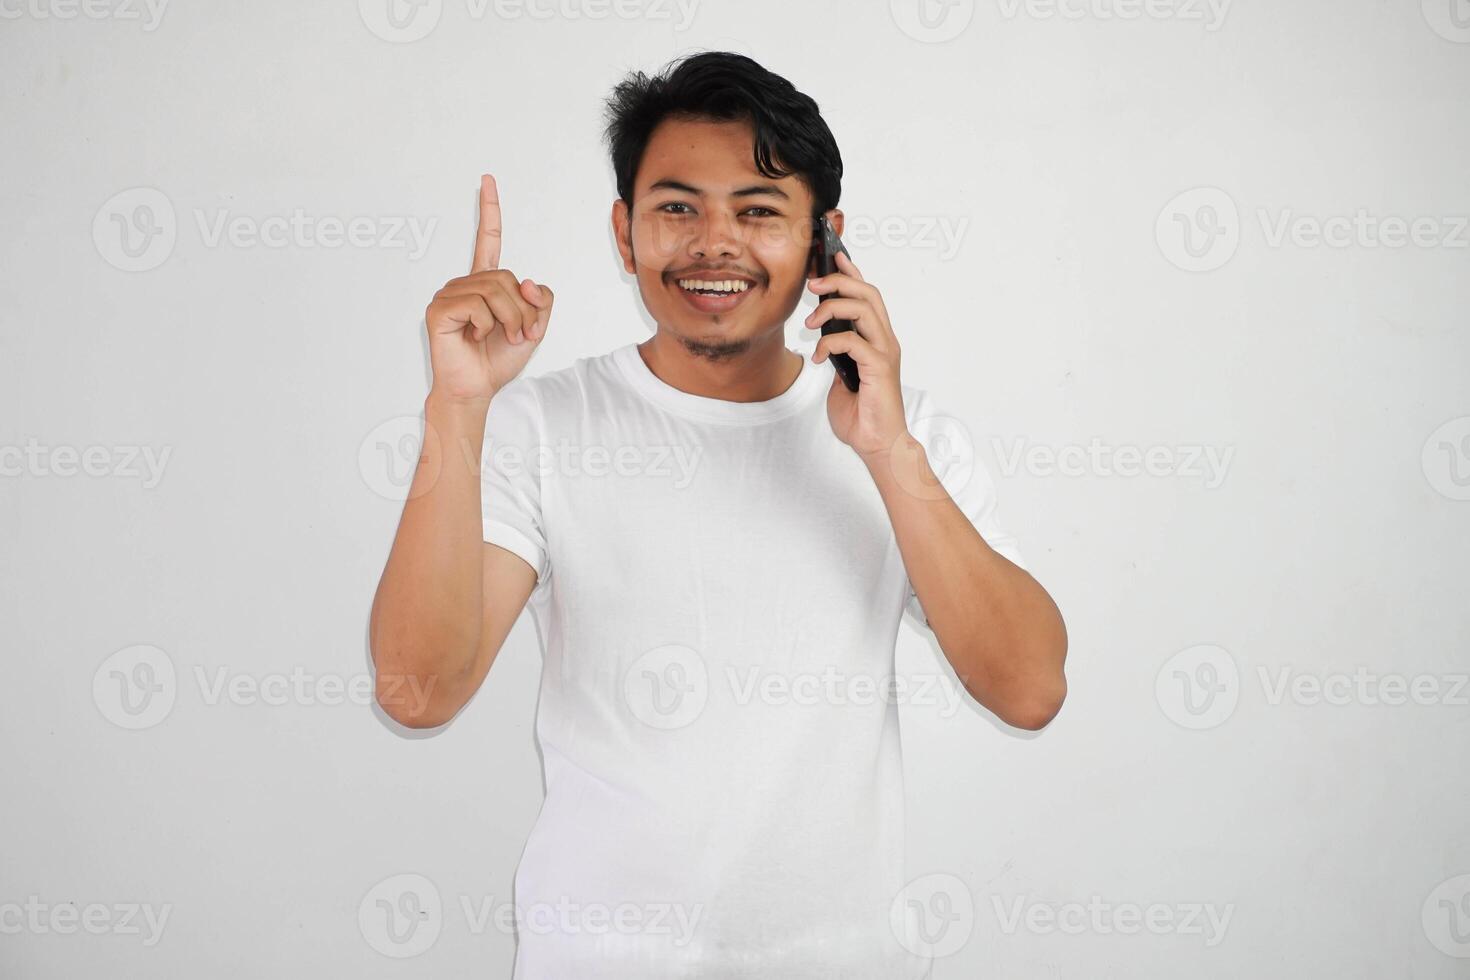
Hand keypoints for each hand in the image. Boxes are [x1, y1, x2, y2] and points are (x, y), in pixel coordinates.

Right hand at [424, 174, 554, 403]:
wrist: (478, 387)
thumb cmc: (498, 358)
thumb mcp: (536, 327)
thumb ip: (541, 300)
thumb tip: (529, 282)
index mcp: (485, 283)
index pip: (488, 241)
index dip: (489, 211)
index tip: (487, 180)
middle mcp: (464, 283)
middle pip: (507, 277)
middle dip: (524, 310)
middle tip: (521, 333)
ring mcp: (449, 294)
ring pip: (496, 290)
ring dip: (511, 319)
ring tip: (502, 337)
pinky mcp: (439, 309)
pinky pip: (476, 305)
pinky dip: (486, 324)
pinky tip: (476, 336)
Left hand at [804, 250, 909, 457]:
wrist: (877, 444)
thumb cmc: (862, 414)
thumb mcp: (842, 375)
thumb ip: (837, 354)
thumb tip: (823, 339)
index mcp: (877, 339)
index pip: (868, 296)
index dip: (852, 272)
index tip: (833, 255)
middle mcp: (885, 340)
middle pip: (868, 293)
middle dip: (839, 280)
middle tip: (812, 284)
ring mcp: (884, 353)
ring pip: (864, 309)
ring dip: (832, 308)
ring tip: (810, 323)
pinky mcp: (878, 367)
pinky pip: (853, 341)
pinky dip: (830, 343)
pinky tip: (818, 358)